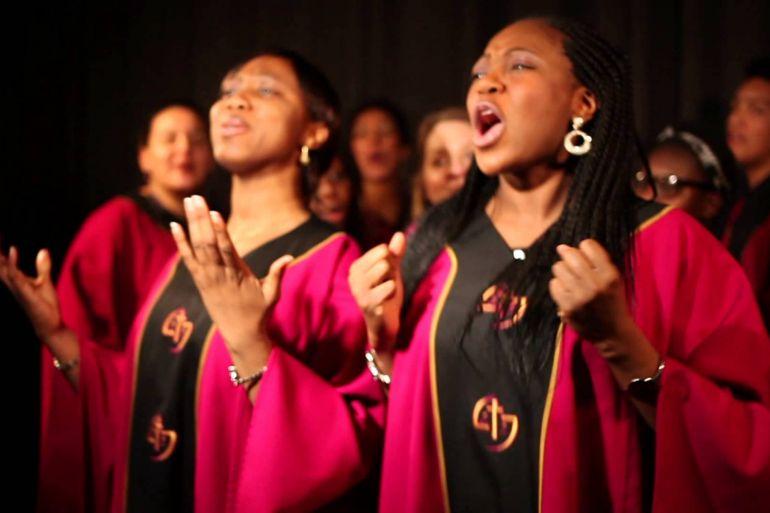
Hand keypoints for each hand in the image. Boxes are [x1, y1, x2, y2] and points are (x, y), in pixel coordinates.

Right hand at [0, 245, 63, 339]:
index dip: (0, 252)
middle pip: (0, 265)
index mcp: (16, 281)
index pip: (4, 263)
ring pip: (5, 269)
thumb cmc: (45, 305)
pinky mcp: (26, 293)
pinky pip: (17, 276)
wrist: (49, 325)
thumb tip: (43, 250)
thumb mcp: (45, 282)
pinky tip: (13, 249)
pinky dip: (14, 263)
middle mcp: (14, 284)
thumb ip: (42, 266)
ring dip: (1, 256)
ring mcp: (18, 288)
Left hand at [171, 195, 291, 363]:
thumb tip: (289, 257)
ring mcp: (207, 278)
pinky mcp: (200, 281)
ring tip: (189, 201)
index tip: (214, 212)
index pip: (227, 250)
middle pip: (207, 244)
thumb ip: (277, 274)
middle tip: (196, 197)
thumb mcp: (272, 295)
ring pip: (196, 247)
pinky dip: (181, 242)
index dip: (220, 231)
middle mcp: (218, 275)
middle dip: (201, 219)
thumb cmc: (258, 312)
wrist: (239, 334)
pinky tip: (175, 225)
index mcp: (237, 275)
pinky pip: (188, 259)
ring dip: (191, 223)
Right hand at [348, 232, 405, 369]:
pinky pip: (389, 287)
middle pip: (384, 258)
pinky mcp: (369, 304)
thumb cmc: (387, 296)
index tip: (386, 279)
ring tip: (386, 294)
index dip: (391, 264)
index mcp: (356, 267)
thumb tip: (400, 234)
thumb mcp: (392, 272)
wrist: (385, 326)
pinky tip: (386, 303)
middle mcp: (354, 278)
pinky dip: (393, 293)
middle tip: (386, 287)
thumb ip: (396, 254)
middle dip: (392, 273)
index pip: (383, 250)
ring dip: (392, 282)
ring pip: (385, 268)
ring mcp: (359, 291)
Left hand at [549, 239, 660, 424]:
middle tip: (572, 266)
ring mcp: (580, 296)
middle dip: (568, 256)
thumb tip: (563, 247)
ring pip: (559, 268)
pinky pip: (554, 284)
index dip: (584, 248)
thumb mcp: (613, 280)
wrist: (613, 333)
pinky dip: (558, 286)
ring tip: (570, 280)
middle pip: (570, 255)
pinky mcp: (568, 307)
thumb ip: (595, 262)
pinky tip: (566, 291)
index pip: (587, 245)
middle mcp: (595, 284)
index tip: (585, 257)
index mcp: (610, 274)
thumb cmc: (612, 302)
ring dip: (562, 271)